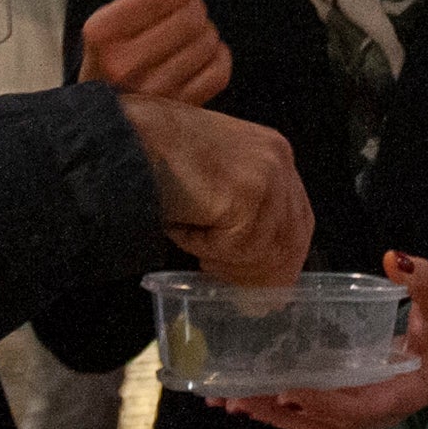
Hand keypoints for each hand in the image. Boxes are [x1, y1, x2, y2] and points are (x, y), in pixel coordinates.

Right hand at [81, 0, 231, 102]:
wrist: (107, 108)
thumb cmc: (120, 47)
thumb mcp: (129, 6)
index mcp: (103, 31)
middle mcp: (122, 65)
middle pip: (191, 17)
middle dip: (196, 7)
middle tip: (186, 10)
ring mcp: (152, 94)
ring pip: (209, 42)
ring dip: (206, 34)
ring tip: (183, 41)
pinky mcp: (179, 112)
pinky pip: (221, 70)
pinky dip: (218, 58)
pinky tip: (196, 60)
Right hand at [119, 96, 309, 285]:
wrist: (130, 135)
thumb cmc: (158, 151)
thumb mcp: (214, 178)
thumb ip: (243, 208)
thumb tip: (256, 260)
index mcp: (275, 152)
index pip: (297, 219)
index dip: (283, 258)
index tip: (271, 285)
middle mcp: (278, 160)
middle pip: (289, 239)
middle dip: (264, 274)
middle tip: (238, 293)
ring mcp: (266, 176)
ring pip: (259, 249)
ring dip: (220, 257)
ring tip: (190, 238)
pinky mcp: (245, 194)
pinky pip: (233, 247)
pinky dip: (202, 246)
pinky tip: (182, 225)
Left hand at [223, 253, 427, 428]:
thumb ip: (425, 283)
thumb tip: (395, 261)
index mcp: (402, 394)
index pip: (361, 409)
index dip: (325, 403)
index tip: (289, 391)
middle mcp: (376, 411)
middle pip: (323, 422)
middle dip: (280, 413)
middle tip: (238, 398)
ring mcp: (358, 409)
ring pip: (310, 421)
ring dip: (270, 414)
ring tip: (227, 401)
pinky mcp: (345, 400)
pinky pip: (308, 411)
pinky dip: (276, 406)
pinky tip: (243, 396)